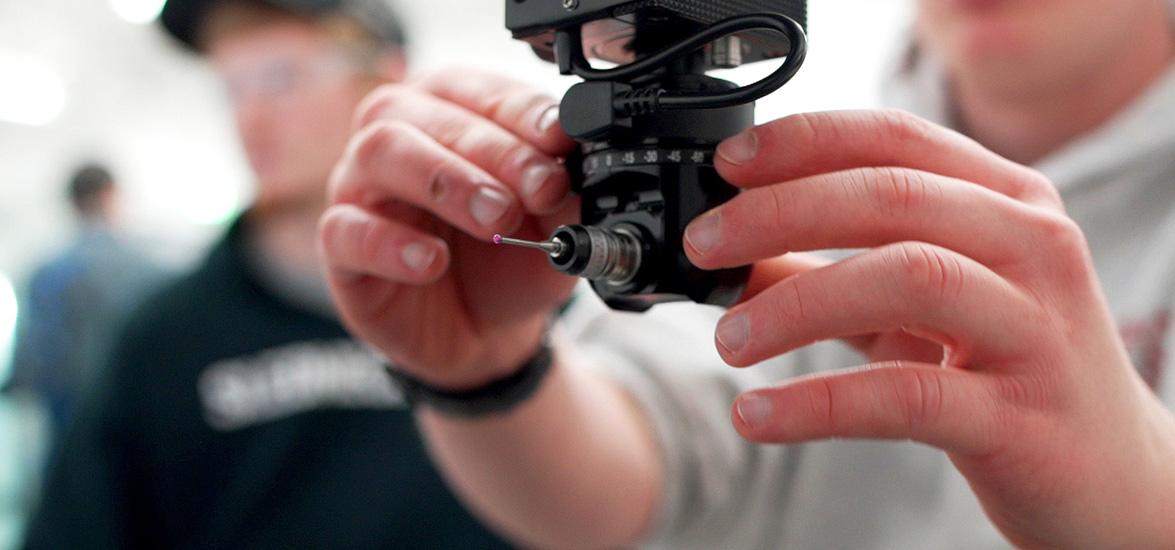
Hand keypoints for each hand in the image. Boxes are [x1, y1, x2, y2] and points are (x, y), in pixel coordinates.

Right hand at [319, 69, 577, 388]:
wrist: (486, 333)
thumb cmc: (508, 259)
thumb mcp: (553, 223)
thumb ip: (566, 186)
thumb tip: (581, 153)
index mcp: (448, 110)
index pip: (476, 90)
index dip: (521, 114)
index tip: (560, 143)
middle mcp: (395, 135)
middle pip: (425, 114)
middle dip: (493, 150)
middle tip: (541, 189)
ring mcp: (359, 187)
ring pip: (380, 153)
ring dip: (446, 180)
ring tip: (496, 218)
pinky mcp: (340, 246)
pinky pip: (346, 229)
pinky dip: (391, 243)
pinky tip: (431, 261)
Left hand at [685, 110, 1174, 547]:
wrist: (1114, 478)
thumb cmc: (1008, 373)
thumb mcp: (922, 308)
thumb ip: (836, 275)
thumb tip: (734, 259)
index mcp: (1008, 203)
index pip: (896, 140)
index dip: (803, 143)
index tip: (728, 164)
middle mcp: (1032, 248)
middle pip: (891, 197)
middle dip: (780, 212)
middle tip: (706, 245)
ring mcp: (1036, 329)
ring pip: (907, 278)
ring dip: (797, 303)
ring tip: (728, 337)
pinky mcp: (1023, 417)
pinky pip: (908, 395)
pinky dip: (819, 401)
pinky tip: (759, 413)